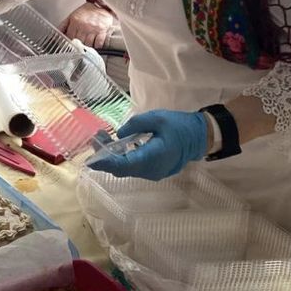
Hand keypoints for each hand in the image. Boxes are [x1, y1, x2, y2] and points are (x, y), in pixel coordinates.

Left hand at [62, 3, 117, 48]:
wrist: (103, 5)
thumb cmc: (87, 11)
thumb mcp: (73, 15)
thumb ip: (64, 24)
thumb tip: (58, 33)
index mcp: (75, 21)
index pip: (69, 36)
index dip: (70, 41)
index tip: (71, 43)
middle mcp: (84, 25)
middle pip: (78, 41)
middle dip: (78, 44)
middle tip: (80, 44)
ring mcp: (93, 28)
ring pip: (88, 44)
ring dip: (87, 46)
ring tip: (87, 44)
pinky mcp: (102, 31)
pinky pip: (98, 43)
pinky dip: (96, 46)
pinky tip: (95, 43)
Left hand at [88, 109, 209, 180]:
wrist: (199, 137)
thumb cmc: (179, 126)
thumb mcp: (157, 118)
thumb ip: (135, 125)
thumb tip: (119, 134)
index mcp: (154, 157)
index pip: (125, 165)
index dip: (106, 163)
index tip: (91, 160)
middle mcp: (151, 170)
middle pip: (122, 169)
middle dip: (105, 155)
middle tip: (95, 138)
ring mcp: (152, 173)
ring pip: (126, 168)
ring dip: (112, 156)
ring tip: (102, 138)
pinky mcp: (152, 170)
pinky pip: (133, 167)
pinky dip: (121, 157)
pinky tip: (115, 144)